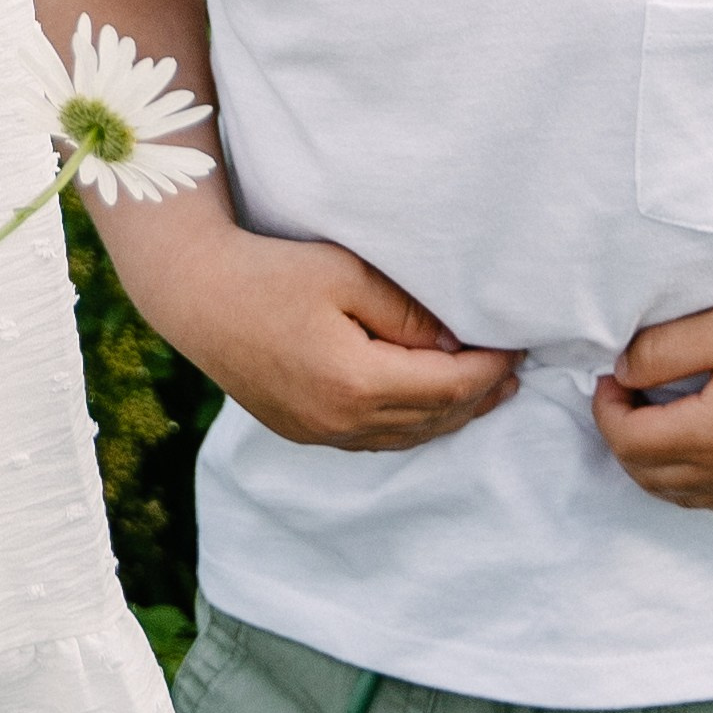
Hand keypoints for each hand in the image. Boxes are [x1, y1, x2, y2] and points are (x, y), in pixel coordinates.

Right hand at [168, 231, 519, 452]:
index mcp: (356, 382)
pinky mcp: (302, 431)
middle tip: (515, 373)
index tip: (517, 345)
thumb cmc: (272, 273)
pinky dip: (411, 424)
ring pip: (405, 437)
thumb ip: (406, 313)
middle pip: (432, 418)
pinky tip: (426, 406)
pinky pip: (374, 439)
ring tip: (484, 394)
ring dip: (449, 416)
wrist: (196, 296)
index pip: (447, 386)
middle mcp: (340, 421)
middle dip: (478, 395)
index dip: (489, 367)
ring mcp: (319, 433)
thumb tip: (452, 344)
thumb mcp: (348, 275)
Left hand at [593, 292, 712, 516]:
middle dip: (622, 437)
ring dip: (654, 465)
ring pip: (683, 497)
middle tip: (624, 395)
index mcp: (708, 438)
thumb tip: (622, 371)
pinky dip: (695, 484)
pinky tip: (704, 452)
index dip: (606, 407)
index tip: (610, 374)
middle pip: (648, 476)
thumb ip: (663, 350)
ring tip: (655, 419)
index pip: (627, 440)